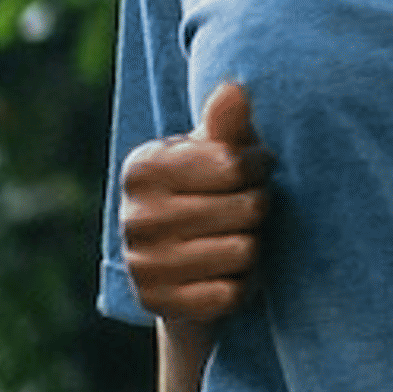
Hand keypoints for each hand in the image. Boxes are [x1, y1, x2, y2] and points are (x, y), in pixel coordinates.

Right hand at [119, 80, 272, 323]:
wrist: (184, 265)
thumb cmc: (209, 190)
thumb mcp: (215, 153)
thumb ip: (226, 122)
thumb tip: (234, 88)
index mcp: (143, 168)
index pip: (234, 165)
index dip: (258, 166)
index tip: (253, 168)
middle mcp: (134, 216)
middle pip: (245, 209)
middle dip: (259, 207)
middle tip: (248, 209)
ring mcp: (142, 264)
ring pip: (242, 252)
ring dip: (253, 247)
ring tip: (238, 238)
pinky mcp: (157, 303)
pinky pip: (229, 294)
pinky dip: (241, 286)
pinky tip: (228, 274)